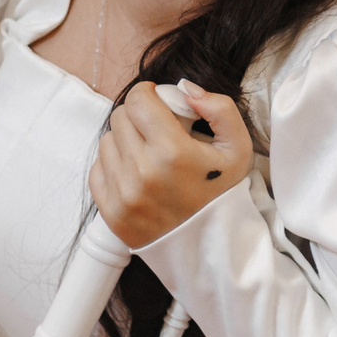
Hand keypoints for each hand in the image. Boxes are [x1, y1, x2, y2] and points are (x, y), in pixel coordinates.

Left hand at [90, 80, 251, 247]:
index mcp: (172, 152)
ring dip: (125, 140)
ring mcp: (123, 194)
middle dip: (138, 116)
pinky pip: (97, 169)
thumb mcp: (238, 148)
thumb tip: (186, 89)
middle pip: (120, 117)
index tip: (157, 101)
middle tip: (156, 129)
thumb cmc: (222, 194)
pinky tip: (136, 173)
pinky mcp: (110, 211)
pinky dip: (114, 165)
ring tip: (148, 153)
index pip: (138, 100)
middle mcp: (142, 172)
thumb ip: (220, 109)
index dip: (148, 93)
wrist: (211, 248)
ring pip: (107, 141)